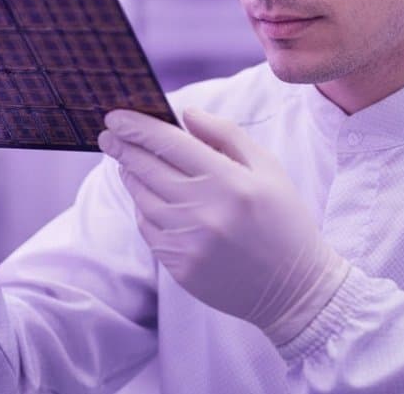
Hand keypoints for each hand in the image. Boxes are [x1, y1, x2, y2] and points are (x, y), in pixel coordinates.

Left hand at [99, 108, 348, 344]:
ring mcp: (189, 243)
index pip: (169, 144)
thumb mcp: (268, 168)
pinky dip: (142, 208)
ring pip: (142, 199)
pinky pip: (148, 229)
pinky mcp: (180, 267)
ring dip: (130, 176)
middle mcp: (204, 211)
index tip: (116, 115)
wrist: (295, 289)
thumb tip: (186, 114)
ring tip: (127, 162)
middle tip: (108, 133)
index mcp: (229, 181)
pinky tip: (147, 196)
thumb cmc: (283, 220)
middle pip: (146, 169)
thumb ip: (226, 135)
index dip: (137, 126)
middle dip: (122, 146)